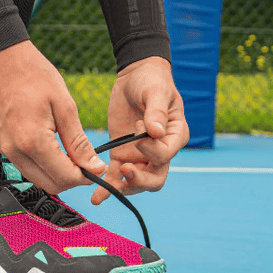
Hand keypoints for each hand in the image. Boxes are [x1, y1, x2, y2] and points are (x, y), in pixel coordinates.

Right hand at [0, 41, 106, 193]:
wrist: (3, 59)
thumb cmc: (33, 74)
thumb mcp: (64, 106)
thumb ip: (78, 142)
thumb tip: (93, 166)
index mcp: (33, 141)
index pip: (64, 177)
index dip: (86, 177)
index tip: (97, 167)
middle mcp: (15, 151)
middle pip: (50, 185)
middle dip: (72, 179)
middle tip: (87, 163)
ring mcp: (6, 149)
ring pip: (37, 179)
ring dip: (57, 174)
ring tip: (72, 154)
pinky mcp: (2, 144)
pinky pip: (26, 166)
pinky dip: (43, 166)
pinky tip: (55, 149)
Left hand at [91, 57, 189, 204]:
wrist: (135, 76)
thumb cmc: (152, 81)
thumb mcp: (156, 91)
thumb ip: (156, 111)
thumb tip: (154, 132)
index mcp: (175, 136)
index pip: (165, 155)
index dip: (150, 148)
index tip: (139, 126)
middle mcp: (160, 151)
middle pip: (155, 178)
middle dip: (139, 180)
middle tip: (125, 169)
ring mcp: (141, 155)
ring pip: (135, 182)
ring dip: (122, 188)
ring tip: (104, 190)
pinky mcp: (122, 154)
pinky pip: (116, 175)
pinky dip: (107, 187)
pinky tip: (96, 197)